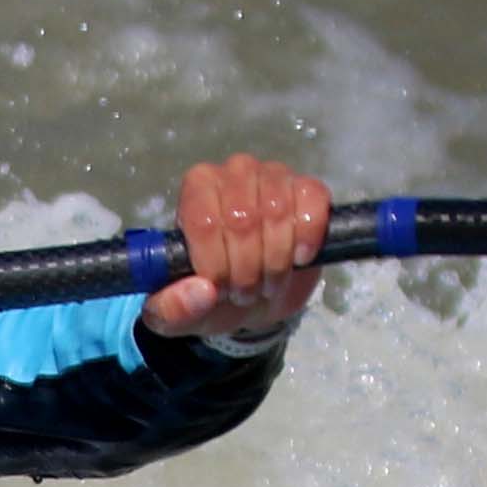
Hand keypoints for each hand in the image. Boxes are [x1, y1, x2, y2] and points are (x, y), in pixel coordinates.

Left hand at [142, 154, 330, 347]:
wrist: (257, 296)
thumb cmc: (214, 293)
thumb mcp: (180, 313)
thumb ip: (173, 309)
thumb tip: (201, 291)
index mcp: (197, 188)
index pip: (204, 222)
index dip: (215, 265)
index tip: (219, 290)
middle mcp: (234, 172)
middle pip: (243, 220)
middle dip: (246, 270)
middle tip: (245, 293)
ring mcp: (274, 176)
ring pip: (277, 213)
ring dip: (275, 262)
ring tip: (268, 283)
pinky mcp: (308, 190)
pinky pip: (312, 202)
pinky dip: (307, 237)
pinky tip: (299, 258)